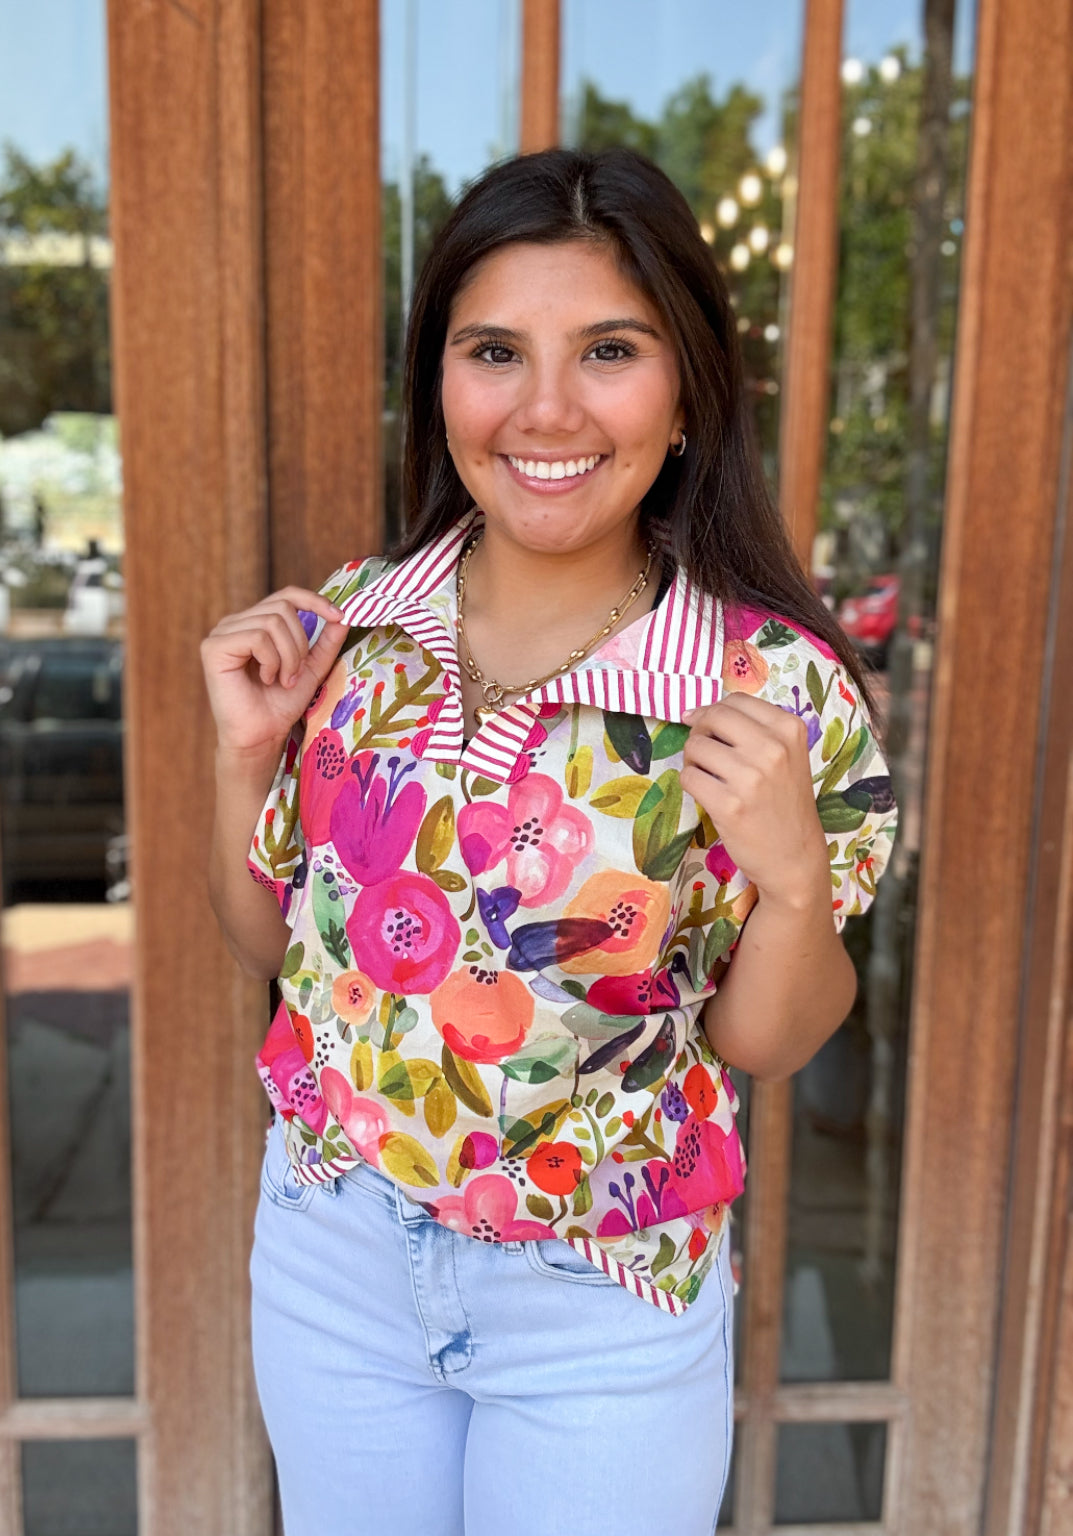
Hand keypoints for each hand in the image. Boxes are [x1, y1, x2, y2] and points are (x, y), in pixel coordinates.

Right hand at [201, 588, 348, 757]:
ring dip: (288, 656)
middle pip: (282, 608)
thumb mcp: (311, 668)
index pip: (286, 595)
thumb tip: (344, 616)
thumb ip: (326, 642)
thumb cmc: (281, 705)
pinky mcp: (213, 647)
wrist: (262, 736)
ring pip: (272, 622)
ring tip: (282, 680)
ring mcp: (222, 633)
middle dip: (299, 644)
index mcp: (255, 623)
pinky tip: (265, 679)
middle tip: (294, 675)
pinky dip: (271, 660)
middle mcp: (235, 623)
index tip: (339, 616)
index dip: (314, 600)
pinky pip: (256, 637)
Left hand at [680, 694, 828, 907]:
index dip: (712, 710)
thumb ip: (753, 731)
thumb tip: (695, 713)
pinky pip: (688, 777)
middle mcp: (773, 748)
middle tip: (703, 751)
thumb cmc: (786, 806)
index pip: (736, 700)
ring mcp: (750, 777)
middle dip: (699, 730)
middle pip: (713, 717)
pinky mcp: (729, 805)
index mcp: (789, 730)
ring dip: (693, 759)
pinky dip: (690, 783)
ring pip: (696, 746)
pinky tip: (707, 793)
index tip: (703, 723)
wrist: (795, 858)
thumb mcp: (787, 757)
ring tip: (709, 776)